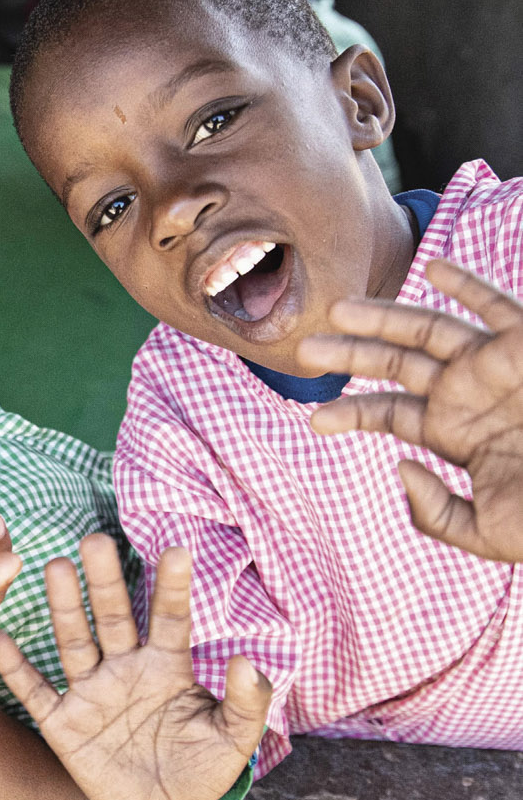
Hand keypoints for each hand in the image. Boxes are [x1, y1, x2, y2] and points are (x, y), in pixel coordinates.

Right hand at [0, 538, 270, 799]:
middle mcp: (125, 670)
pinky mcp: (63, 724)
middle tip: (95, 539)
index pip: (170, 621)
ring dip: (64, 608)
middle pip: (113, 618)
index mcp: (167, 669)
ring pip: (74, 642)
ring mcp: (91, 694)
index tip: (176, 551)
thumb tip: (248, 660)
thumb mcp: (234, 740)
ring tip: (55, 569)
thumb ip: (246, 701)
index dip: (172, 589)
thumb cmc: (203, 771)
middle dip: (105, 581)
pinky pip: (35, 692)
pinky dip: (15, 667)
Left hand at [300, 256, 522, 560]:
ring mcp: (494, 367)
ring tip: (336, 310)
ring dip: (383, 319)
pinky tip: (434, 268)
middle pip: (395, 366)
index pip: (391, 413)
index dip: (350, 412)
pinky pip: (497, 307)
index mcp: (454, 433)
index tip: (311, 419)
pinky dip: (468, 286)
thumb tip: (398, 467)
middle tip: (302, 349)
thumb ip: (434, 512)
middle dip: (349, 355)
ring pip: (429, 333)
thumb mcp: (482, 531)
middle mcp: (467, 394)